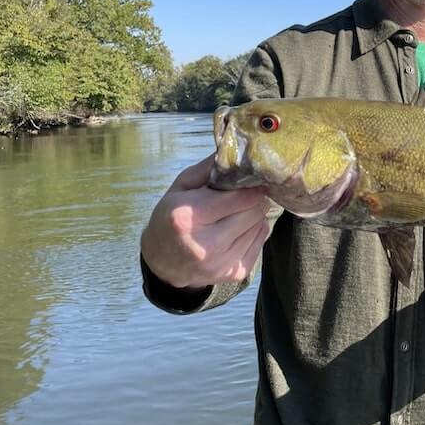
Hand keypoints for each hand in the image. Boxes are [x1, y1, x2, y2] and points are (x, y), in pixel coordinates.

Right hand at [140, 154, 271, 288]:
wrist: (163, 263)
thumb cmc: (171, 218)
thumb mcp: (179, 188)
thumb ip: (207, 168)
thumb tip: (235, 150)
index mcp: (186, 218)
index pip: (239, 197)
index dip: (249, 186)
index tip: (250, 181)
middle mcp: (205, 244)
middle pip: (253, 211)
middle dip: (253, 200)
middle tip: (244, 196)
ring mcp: (221, 263)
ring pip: (260, 225)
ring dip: (253, 216)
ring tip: (236, 214)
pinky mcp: (234, 274)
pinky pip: (261, 242)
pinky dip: (254, 231)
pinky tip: (238, 230)